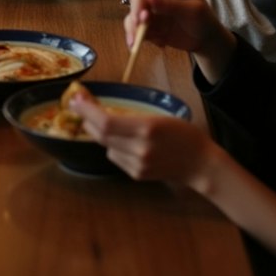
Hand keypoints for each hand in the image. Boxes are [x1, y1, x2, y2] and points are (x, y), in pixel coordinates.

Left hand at [70, 93, 218, 184]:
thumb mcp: (158, 116)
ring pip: (105, 146)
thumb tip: (100, 109)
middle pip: (101, 135)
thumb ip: (131, 115)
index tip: (75, 100)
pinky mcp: (137, 175)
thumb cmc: (182, 133)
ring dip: (100, 134)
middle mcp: (139, 149)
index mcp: (146, 128)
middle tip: (80, 106)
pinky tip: (124, 142)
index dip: (87, 111)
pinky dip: (113, 147)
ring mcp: (138, 165)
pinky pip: (115, 157)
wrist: (199, 163)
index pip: (106, 122)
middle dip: (87, 120)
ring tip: (106, 122)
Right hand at [126, 0, 218, 53]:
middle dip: (135, 19)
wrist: (204, 37)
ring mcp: (150, 4)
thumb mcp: (193, 11)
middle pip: (136, 1)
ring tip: (143, 43)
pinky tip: (155, 43)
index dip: (142, 7)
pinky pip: (134, 26)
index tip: (143, 22)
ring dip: (134, 30)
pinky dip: (139, 36)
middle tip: (137, 37)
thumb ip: (172, 5)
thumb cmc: (203, 20)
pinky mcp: (147, 18)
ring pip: (133, 14)